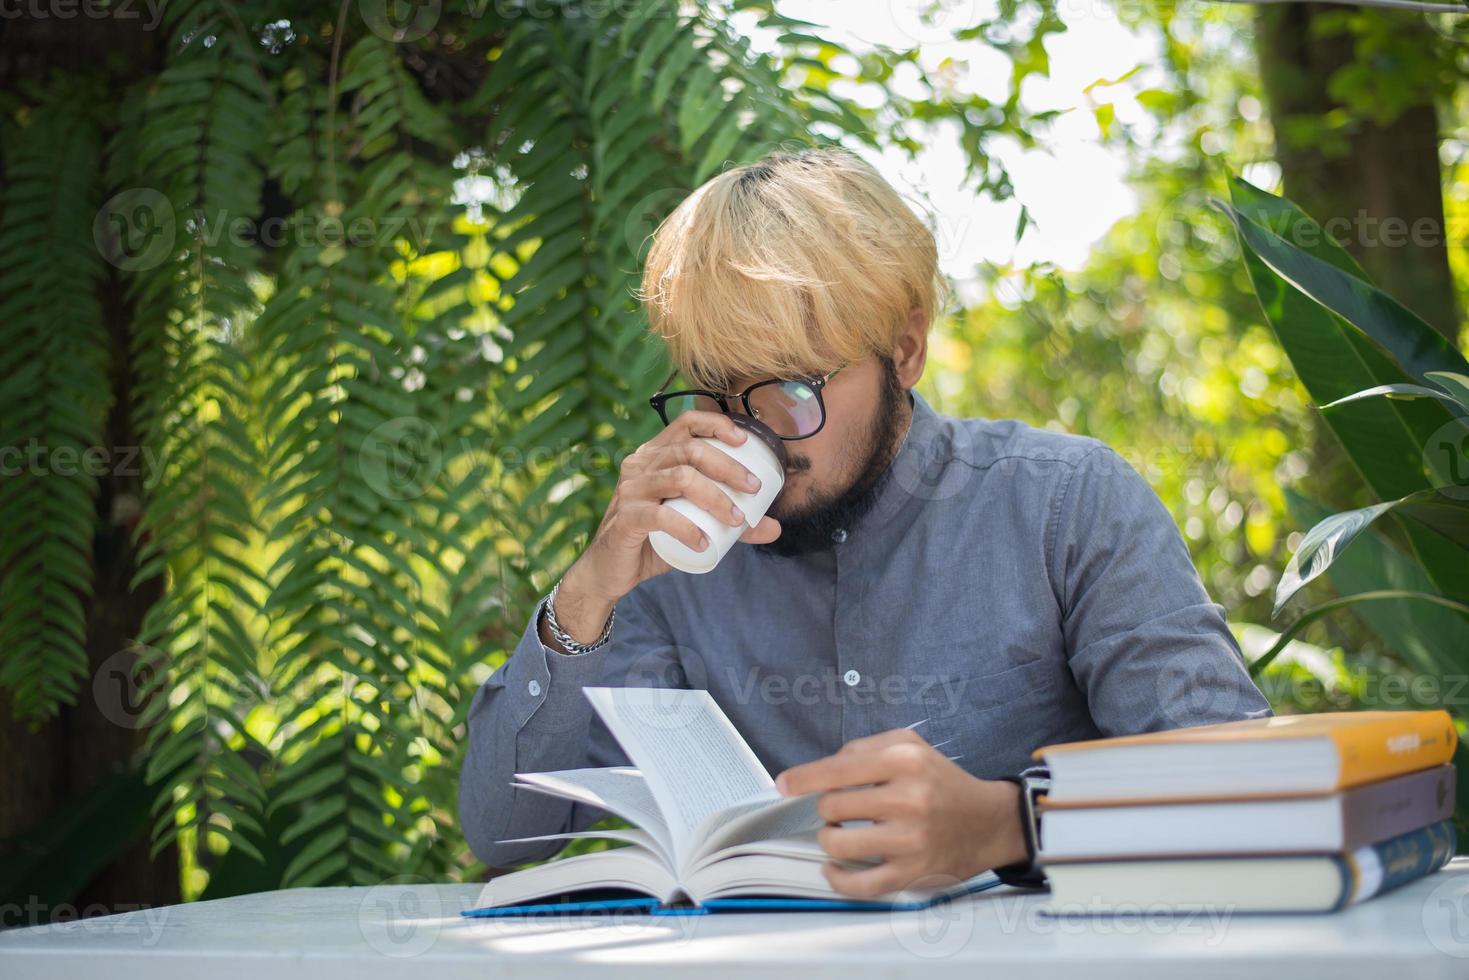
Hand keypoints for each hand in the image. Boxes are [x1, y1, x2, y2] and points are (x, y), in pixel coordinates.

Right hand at [546, 411, 781, 646]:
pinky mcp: (625, 518)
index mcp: (656, 455)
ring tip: (736, 520)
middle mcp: (640, 464)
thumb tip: (775, 527)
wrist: (613, 569)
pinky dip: (686, 529)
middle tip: (754, 489)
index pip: (686, 423)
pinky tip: (704, 544)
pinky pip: (659, 516)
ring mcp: (630, 490)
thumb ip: (731, 524)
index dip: (716, 425)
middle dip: (728, 467)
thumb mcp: (696, 525)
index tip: (745, 441)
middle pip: (690, 450)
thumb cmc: (655, 539)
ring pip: (679, 478)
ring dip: (715, 497)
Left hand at [774, 728, 1026, 898]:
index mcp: (904, 761)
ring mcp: (910, 839)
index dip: (803, 778)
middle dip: (828, 807)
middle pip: (831, 806)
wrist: (988, 821)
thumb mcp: (910, 745)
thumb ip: (864, 748)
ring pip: (837, 843)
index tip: (784, 784)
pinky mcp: (912, 872)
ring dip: (830, 838)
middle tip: (840, 809)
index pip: (838, 769)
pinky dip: (837, 878)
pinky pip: (859, 883)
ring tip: (841, 832)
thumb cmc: (942, 782)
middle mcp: (908, 798)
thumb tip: (822, 768)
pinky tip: (833, 867)